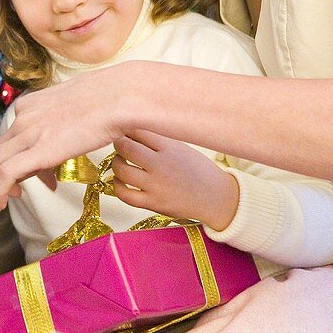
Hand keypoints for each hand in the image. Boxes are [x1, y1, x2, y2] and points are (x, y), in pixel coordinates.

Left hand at [0, 65, 137, 208]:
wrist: (121, 96)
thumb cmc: (111, 98)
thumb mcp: (77, 106)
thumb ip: (65, 121)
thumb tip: (69, 137)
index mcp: (32, 104)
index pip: (12, 136)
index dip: (19, 158)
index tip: (40, 173)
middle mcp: (24, 116)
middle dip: (0, 173)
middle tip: (17, 189)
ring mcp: (28, 132)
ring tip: (11, 198)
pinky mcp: (39, 150)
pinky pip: (5, 174)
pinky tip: (4, 202)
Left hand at [111, 131, 238, 230]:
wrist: (216, 198)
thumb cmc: (199, 170)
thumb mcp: (183, 148)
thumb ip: (159, 140)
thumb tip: (131, 130)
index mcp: (170, 148)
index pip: (138, 131)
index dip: (128, 129)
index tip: (126, 130)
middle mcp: (161, 165)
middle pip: (126, 148)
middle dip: (119, 143)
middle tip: (120, 143)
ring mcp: (156, 186)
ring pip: (121, 170)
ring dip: (116, 162)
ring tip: (120, 160)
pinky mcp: (153, 203)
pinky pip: (124, 194)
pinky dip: (117, 185)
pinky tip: (121, 180)